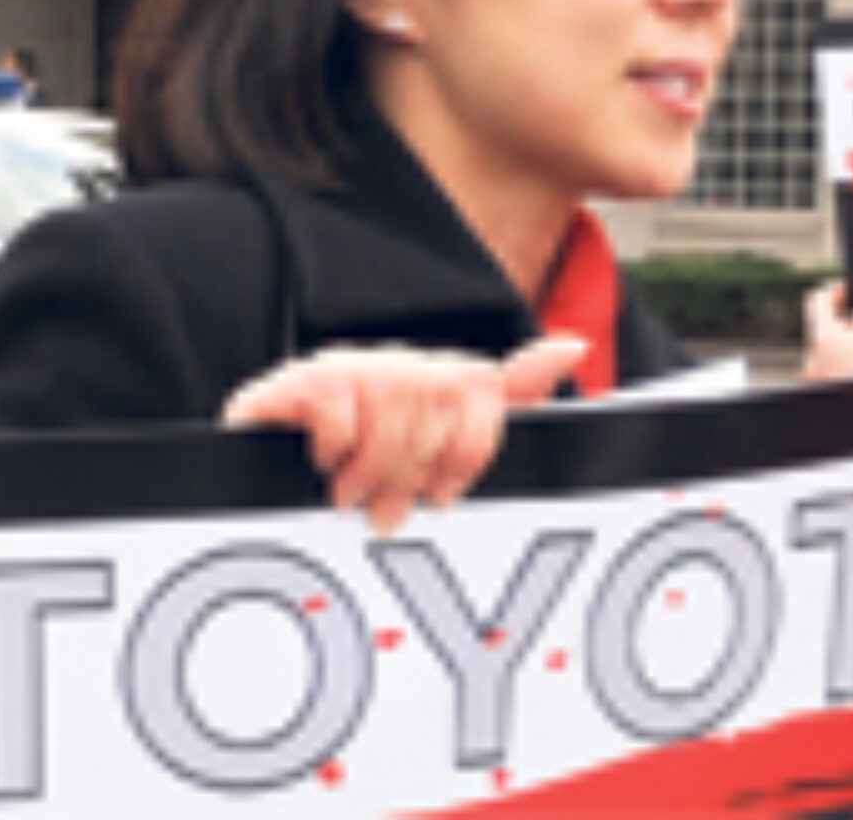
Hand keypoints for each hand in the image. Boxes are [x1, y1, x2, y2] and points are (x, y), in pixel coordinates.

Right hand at [220, 336, 587, 533]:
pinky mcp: (297, 381)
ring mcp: (347, 367)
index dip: (467, 452)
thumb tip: (569, 347)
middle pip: (435, 407)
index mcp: (438, 378)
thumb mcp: (448, 444)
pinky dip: (332, 445)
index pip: (481, 387)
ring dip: (369, 470)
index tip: (443, 492)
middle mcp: (397, 365)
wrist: (282, 464)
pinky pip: (332, 403)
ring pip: (387, 411)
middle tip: (389, 506)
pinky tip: (324, 460)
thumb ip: (511, 398)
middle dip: (412, 474)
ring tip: (353, 493)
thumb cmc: (368, 470)